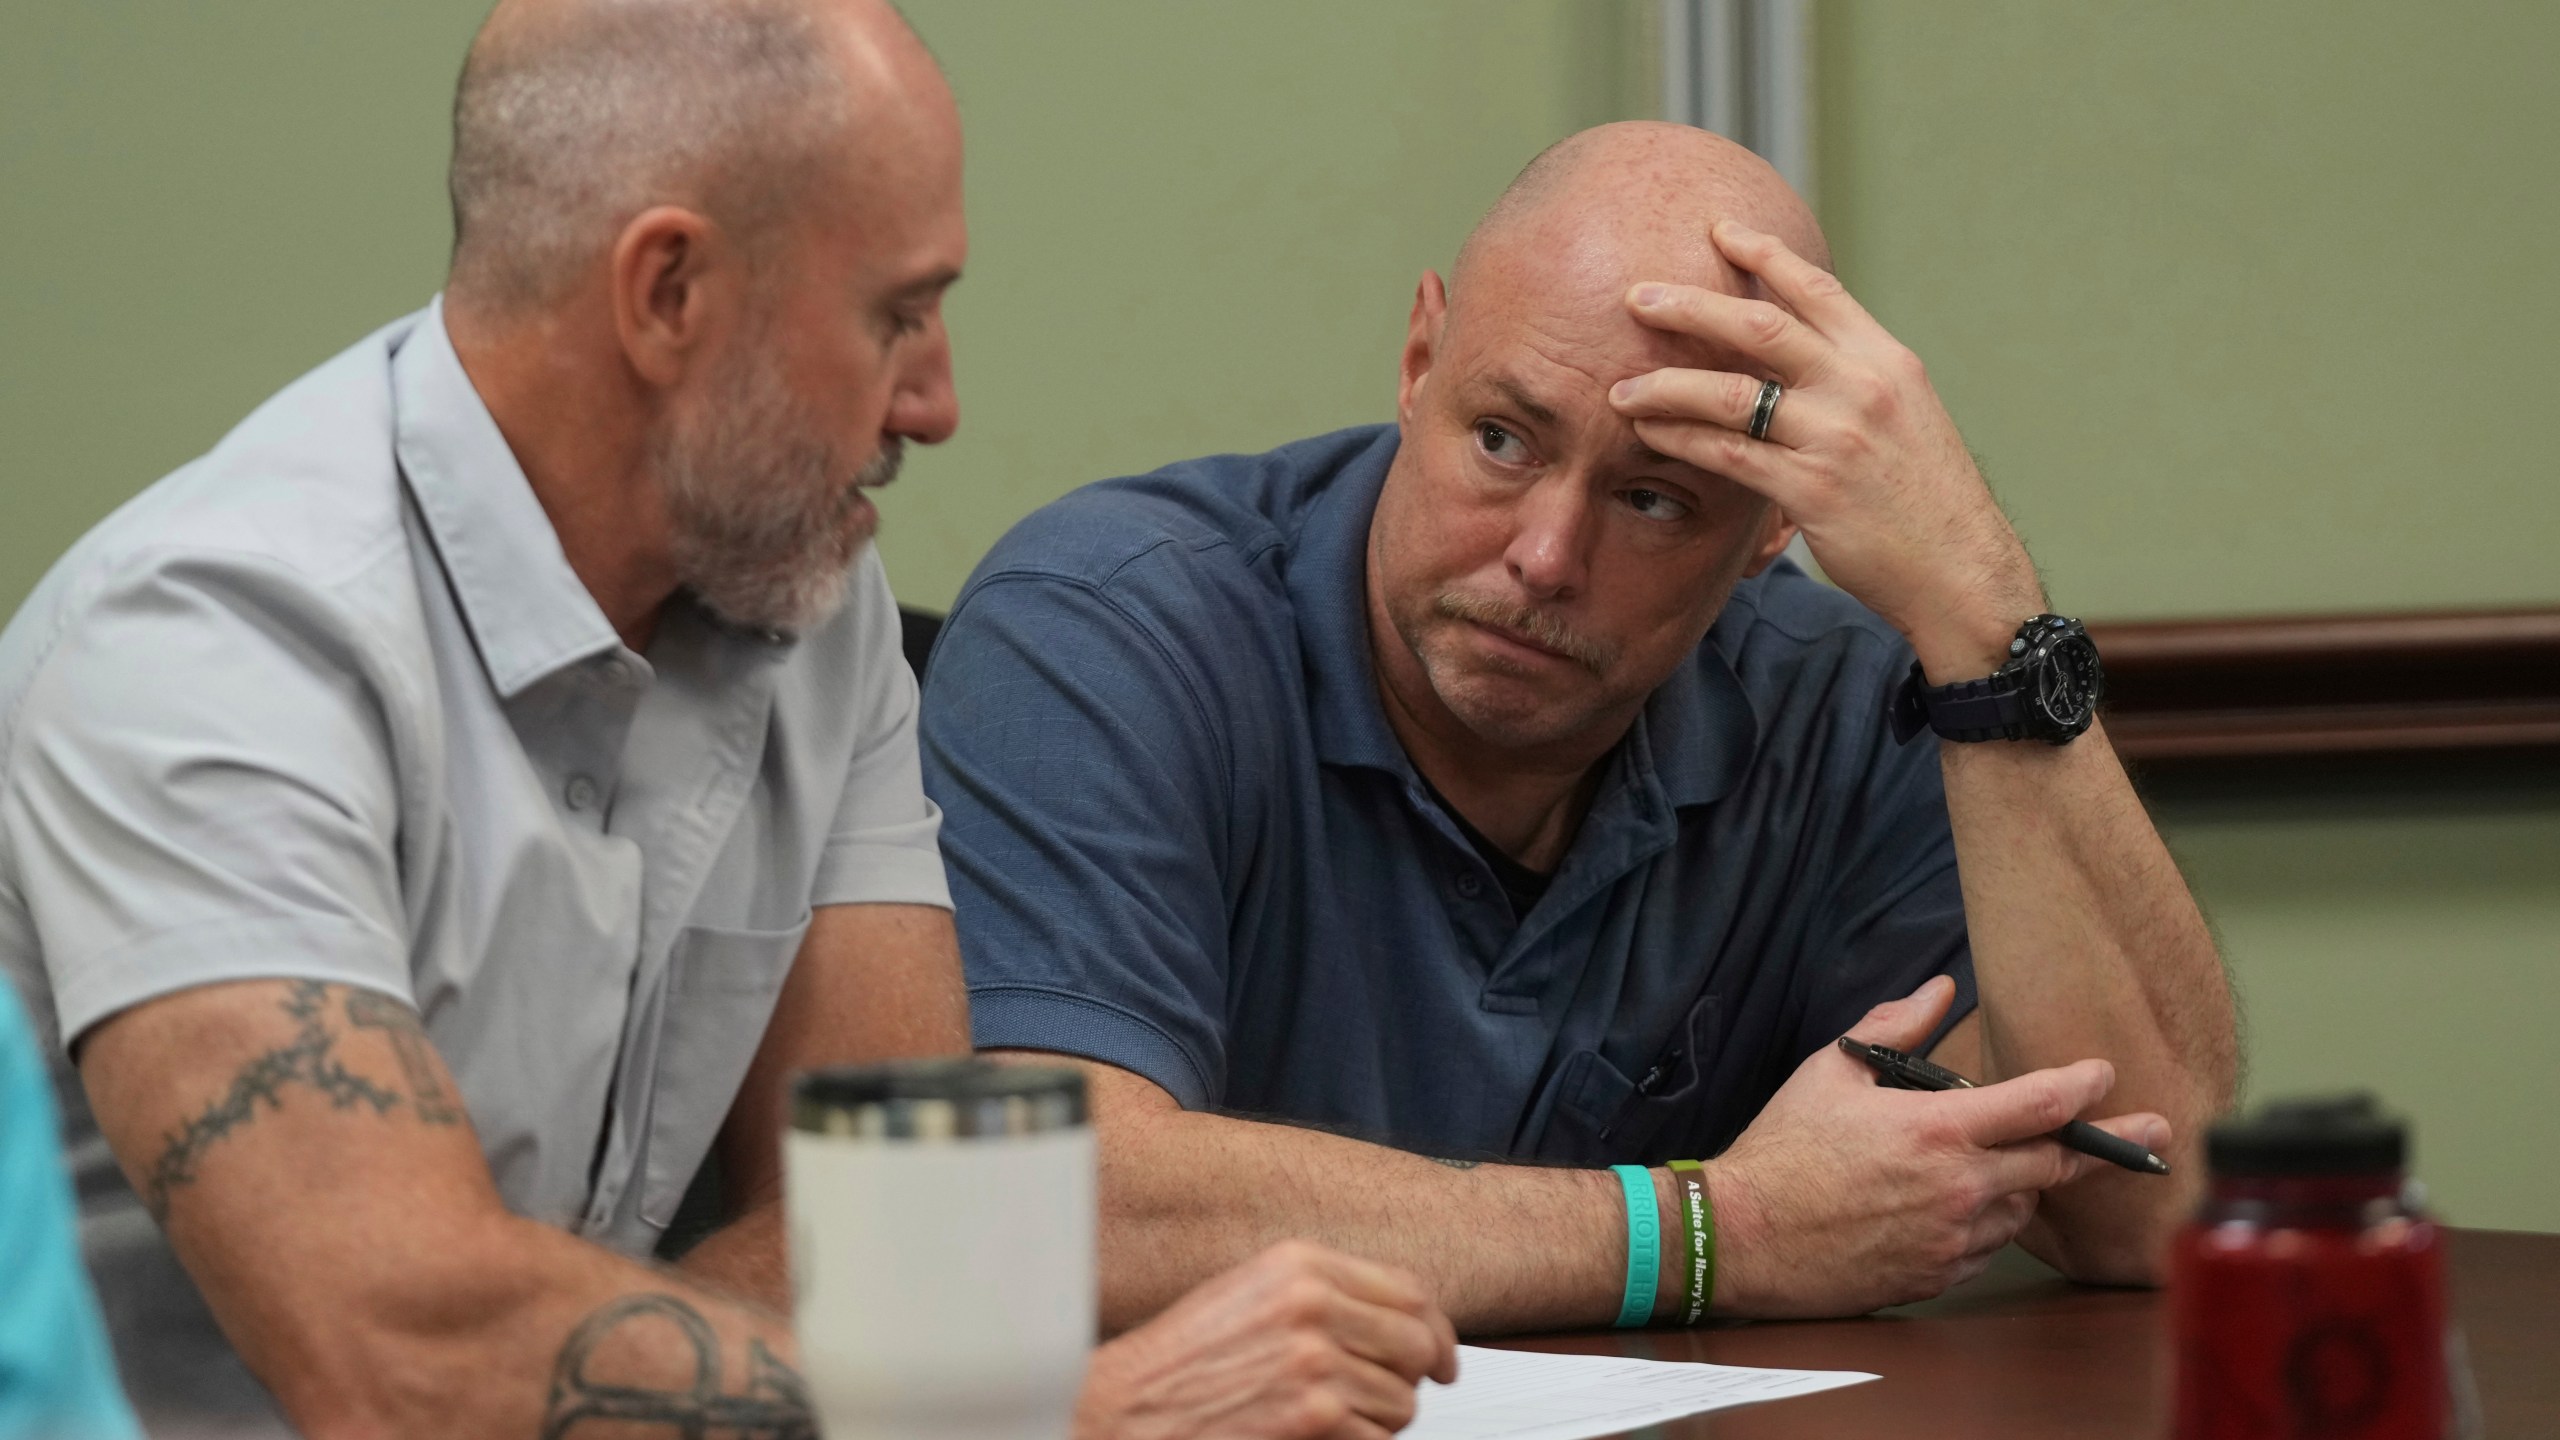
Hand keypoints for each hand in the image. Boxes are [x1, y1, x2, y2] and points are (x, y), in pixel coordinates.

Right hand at [1074, 1239, 1459, 1439]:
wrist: (1125, 1411)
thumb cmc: (1182, 1362)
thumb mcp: (1252, 1295)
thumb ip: (1324, 1295)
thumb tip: (1403, 1320)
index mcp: (1301, 1265)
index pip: (1410, 1291)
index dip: (1436, 1328)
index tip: (1443, 1355)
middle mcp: (1313, 1305)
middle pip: (1419, 1344)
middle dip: (1412, 1378)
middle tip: (1386, 1395)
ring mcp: (1316, 1363)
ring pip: (1403, 1401)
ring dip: (1378, 1421)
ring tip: (1327, 1419)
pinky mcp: (1315, 1419)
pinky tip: (1318, 1438)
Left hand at [1607, 220, 2041, 681]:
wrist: (1961, 570)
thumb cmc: (1926, 499)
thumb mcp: (1905, 417)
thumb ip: (1853, 379)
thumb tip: (1801, 354)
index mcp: (1886, 360)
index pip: (1817, 291)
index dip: (1763, 255)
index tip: (1718, 230)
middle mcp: (1863, 387)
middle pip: (1760, 325)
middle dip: (1690, 305)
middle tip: (1637, 297)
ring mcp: (1837, 437)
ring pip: (1732, 391)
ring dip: (1666, 384)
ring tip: (1619, 386)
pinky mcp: (1812, 490)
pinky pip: (1728, 453)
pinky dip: (1681, 438)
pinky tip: (1648, 431)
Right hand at [1704, 977, 2170, 1317]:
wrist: (1744, 1235)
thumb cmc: (1784, 1150)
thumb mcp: (1832, 1069)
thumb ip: (1896, 1027)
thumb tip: (1939, 991)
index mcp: (1938, 1130)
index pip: (2040, 1104)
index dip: (2082, 1086)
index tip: (2102, 1074)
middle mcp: (1959, 1187)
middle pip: (2056, 1162)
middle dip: (2105, 1142)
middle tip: (2149, 1130)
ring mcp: (1953, 1237)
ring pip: (2024, 1207)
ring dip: (2025, 1181)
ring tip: (2004, 1163)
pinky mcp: (1937, 1275)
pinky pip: (1987, 1246)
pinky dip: (1986, 1221)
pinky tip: (1958, 1204)